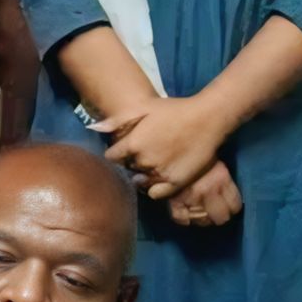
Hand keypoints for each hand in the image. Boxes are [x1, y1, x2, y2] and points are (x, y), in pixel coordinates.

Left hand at [93, 95, 230, 202]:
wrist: (207, 118)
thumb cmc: (175, 109)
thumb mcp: (145, 107)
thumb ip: (119, 119)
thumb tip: (94, 128)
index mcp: (132, 143)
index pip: (113, 157)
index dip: (119, 153)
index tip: (126, 150)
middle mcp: (143, 161)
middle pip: (127, 169)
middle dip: (132, 163)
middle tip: (144, 155)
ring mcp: (159, 173)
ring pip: (141, 181)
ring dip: (144, 176)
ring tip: (154, 165)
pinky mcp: (175, 182)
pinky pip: (156, 193)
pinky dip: (156, 188)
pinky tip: (161, 177)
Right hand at [167, 161, 240, 227]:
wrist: (171, 146)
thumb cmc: (197, 154)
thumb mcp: (216, 162)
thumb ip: (224, 180)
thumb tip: (230, 200)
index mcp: (221, 177)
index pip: (234, 206)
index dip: (232, 206)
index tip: (229, 205)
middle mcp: (207, 189)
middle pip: (221, 217)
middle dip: (220, 214)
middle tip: (217, 209)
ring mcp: (190, 197)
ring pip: (203, 220)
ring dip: (204, 217)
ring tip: (202, 210)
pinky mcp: (174, 201)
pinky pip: (182, 219)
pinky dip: (185, 218)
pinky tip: (189, 213)